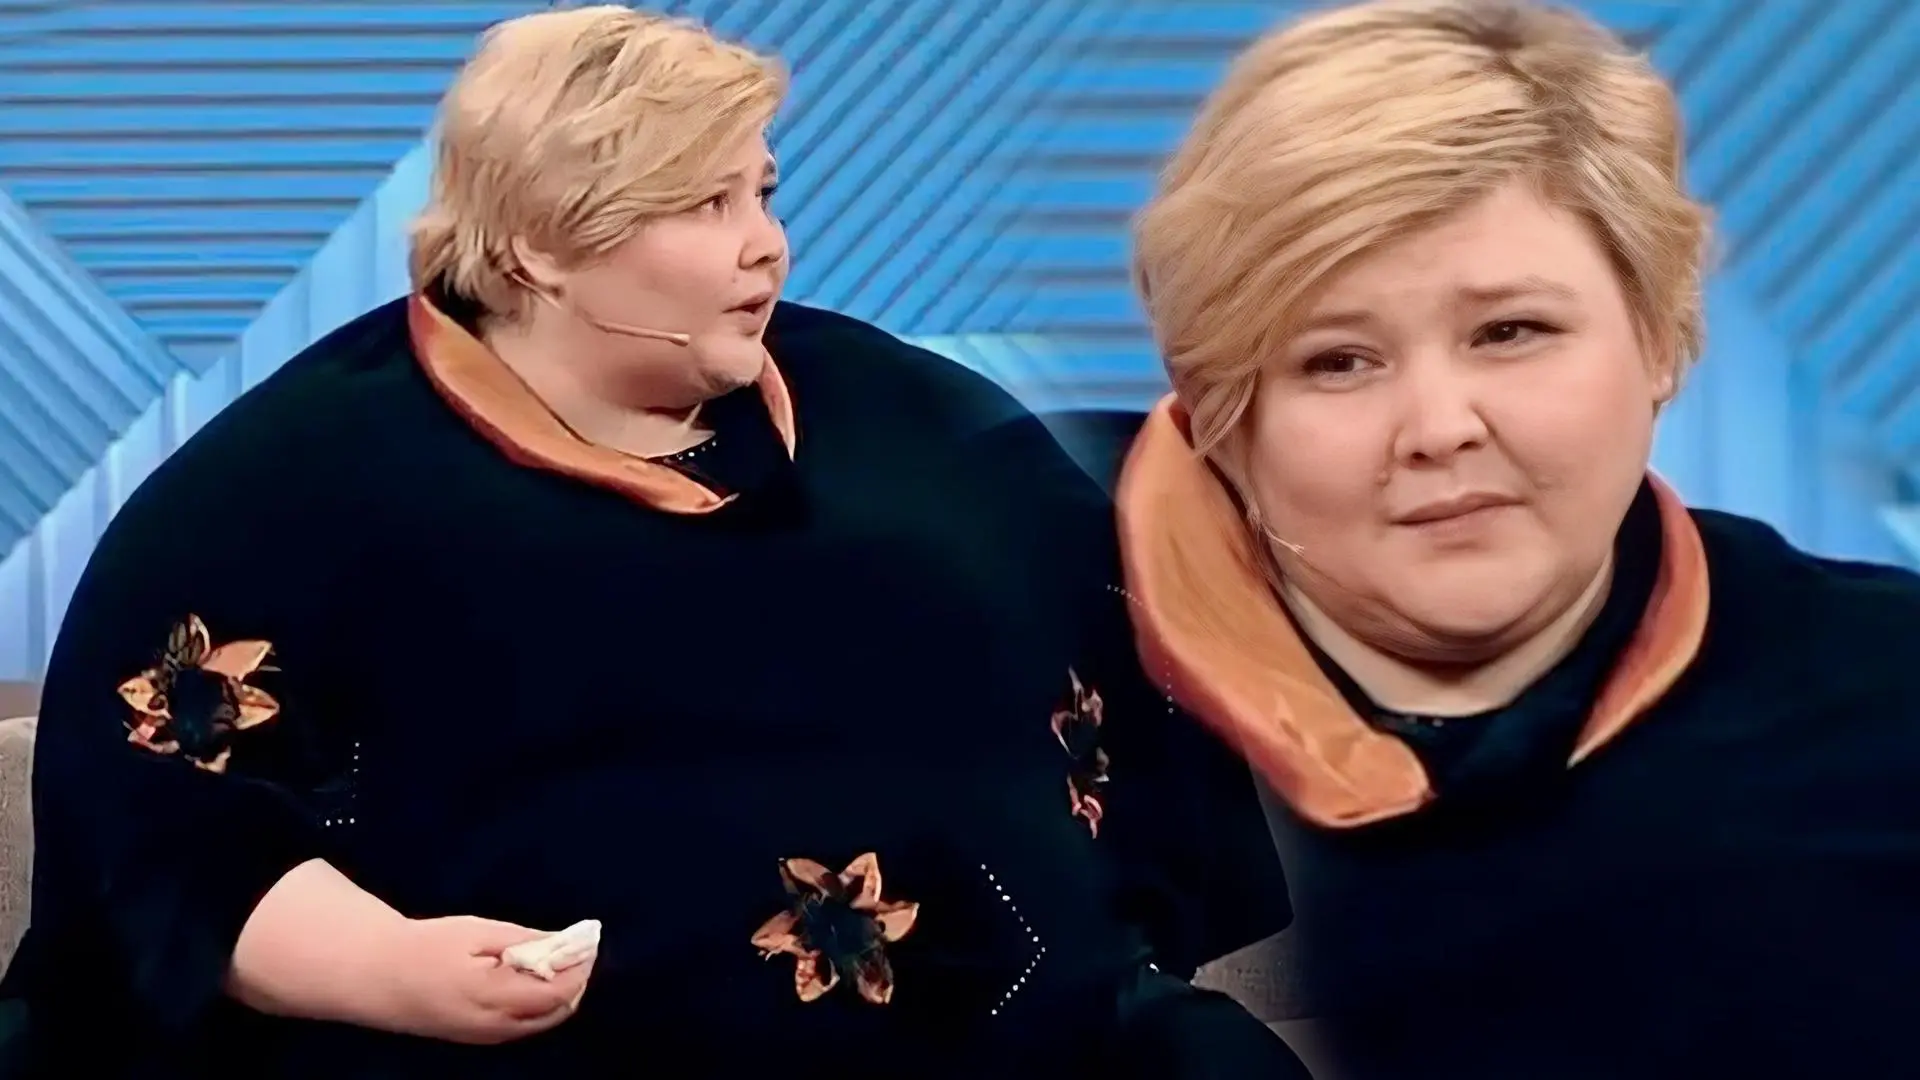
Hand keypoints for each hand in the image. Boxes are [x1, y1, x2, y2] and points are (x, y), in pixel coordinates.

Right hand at [373, 915, 596, 1045]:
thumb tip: (565, 942)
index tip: (588, 939)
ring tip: (553, 957)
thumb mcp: (477, 933)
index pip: (559, 991)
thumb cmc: (425, 947)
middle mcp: (496, 1026)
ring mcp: (486, 1037)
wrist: (376, 977)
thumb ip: (525, 941)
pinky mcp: (477, 1038)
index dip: (580, 967)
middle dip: (574, 981)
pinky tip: (529, 976)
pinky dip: (538, 1003)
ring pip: (542, 1022)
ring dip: (558, 993)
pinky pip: (522, 1025)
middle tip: (575, 948)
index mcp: (495, 997)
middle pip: (557, 1011)